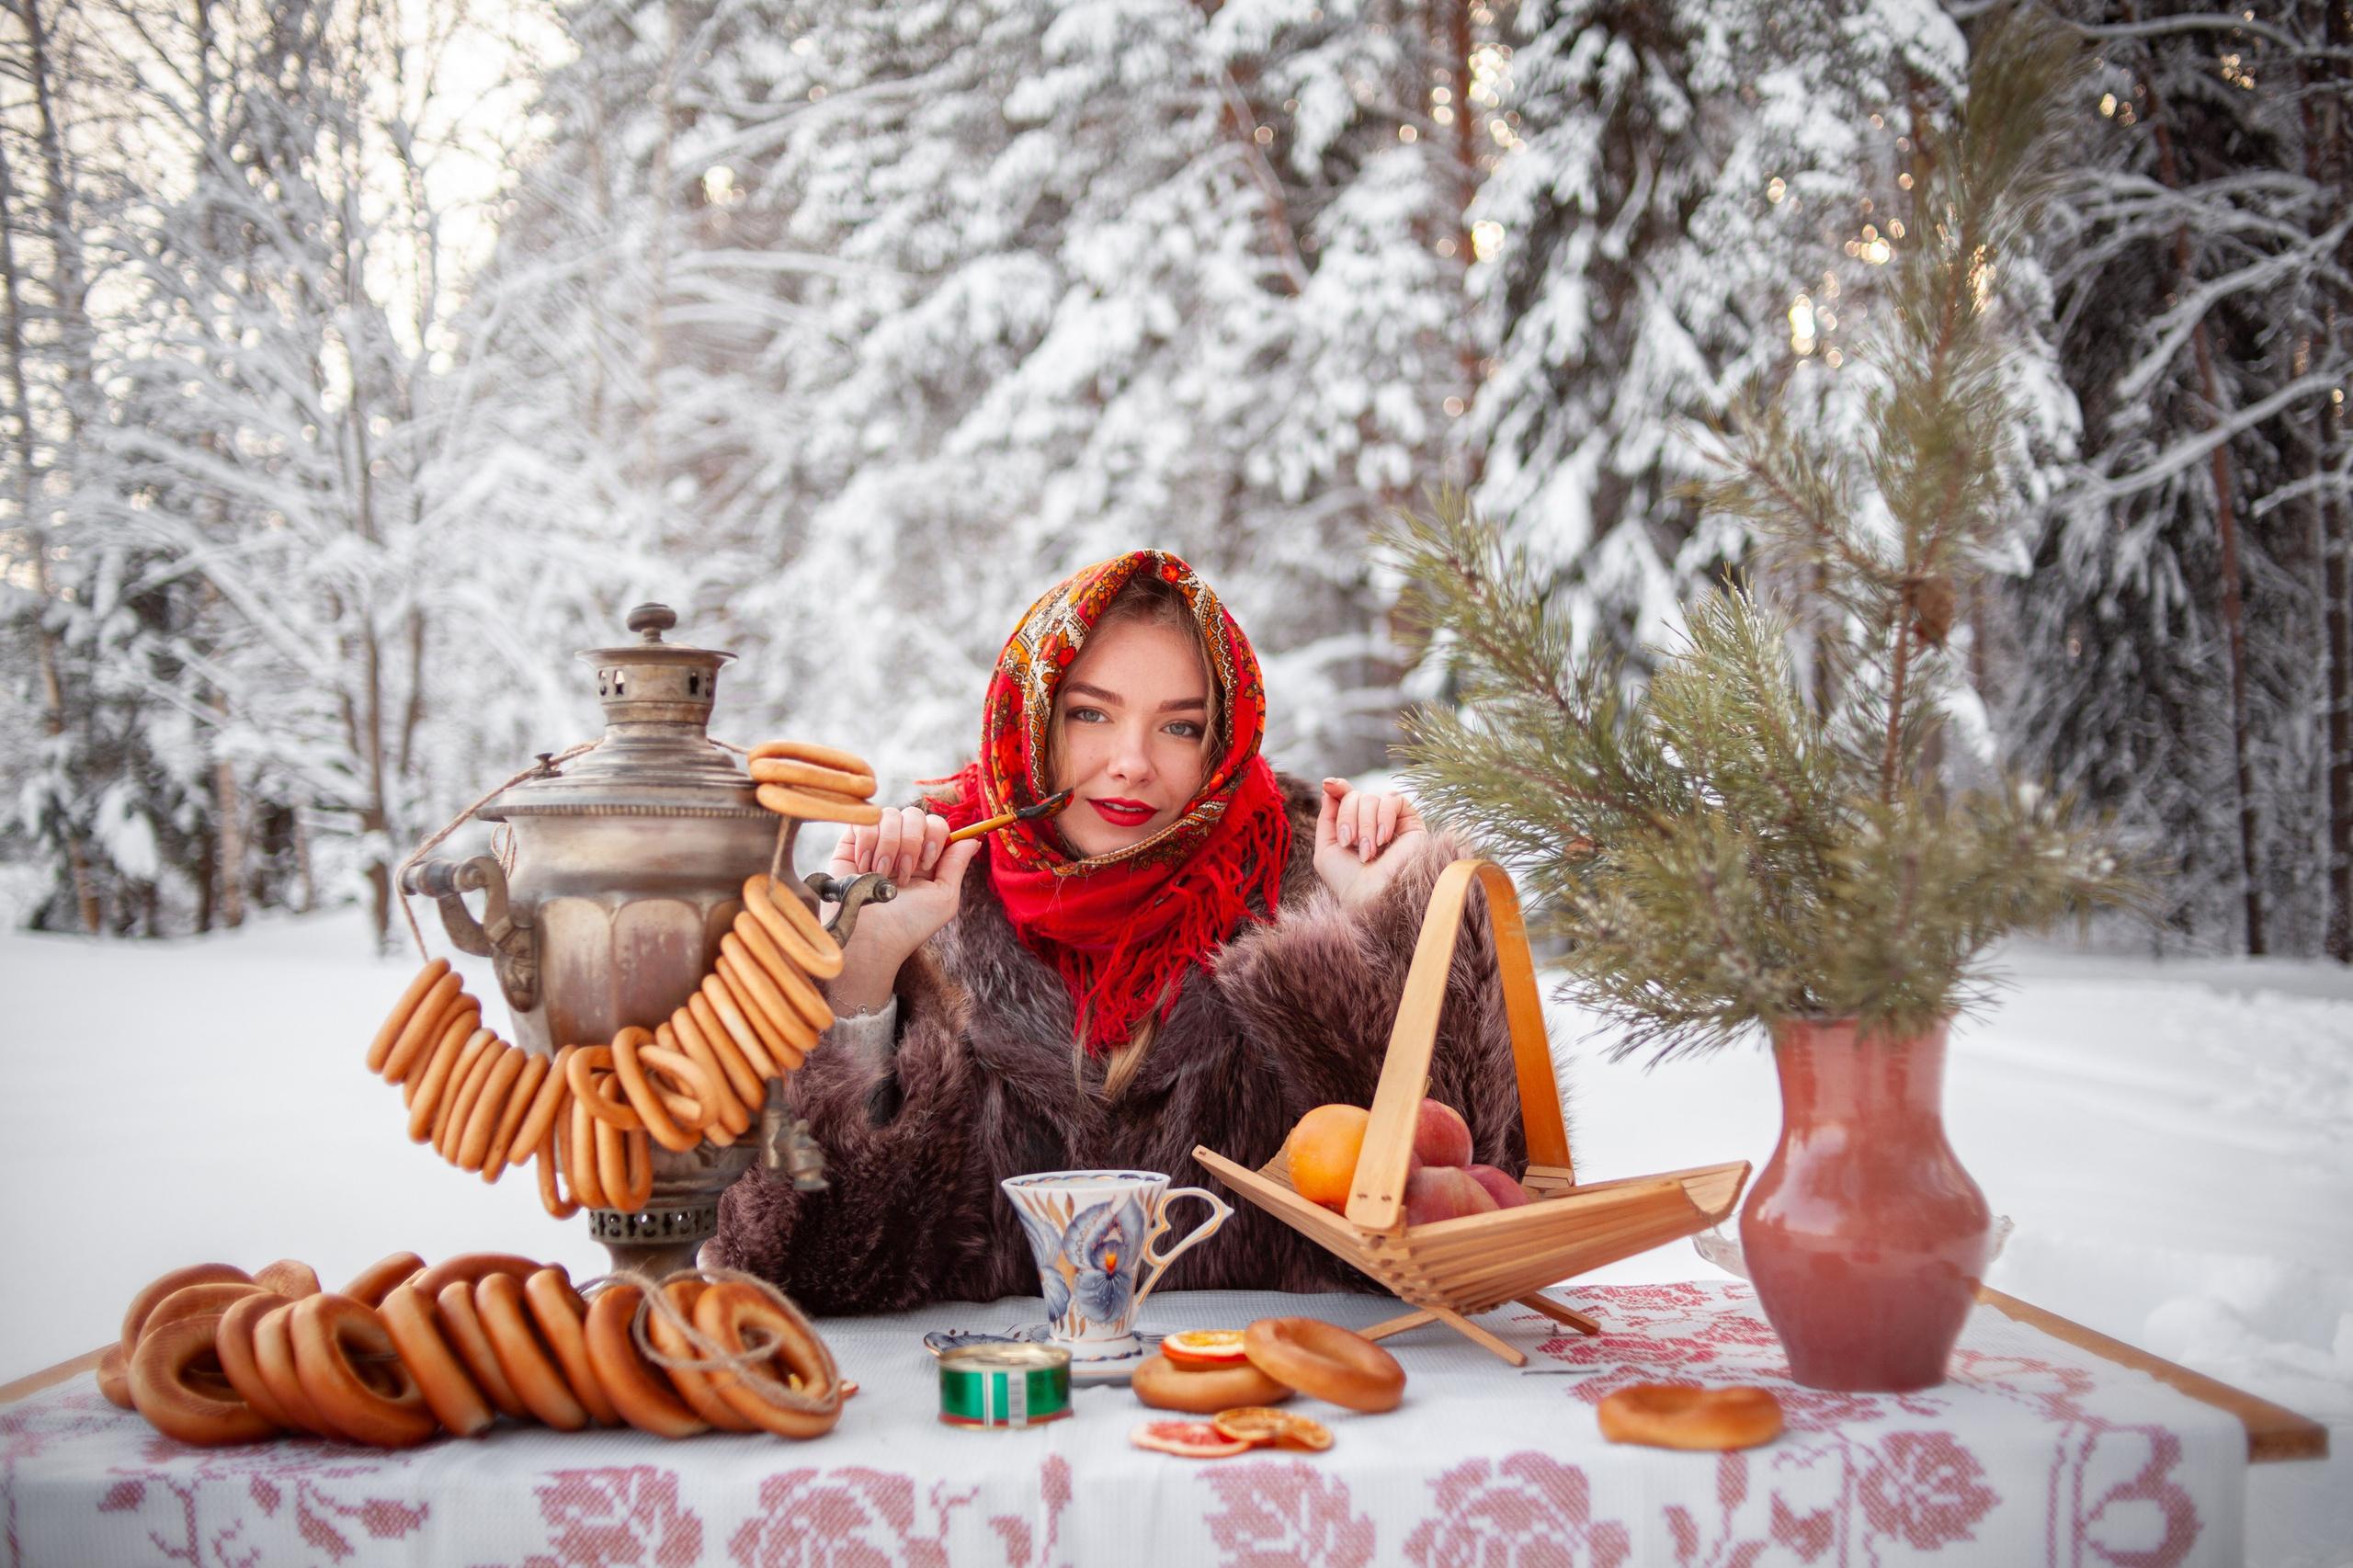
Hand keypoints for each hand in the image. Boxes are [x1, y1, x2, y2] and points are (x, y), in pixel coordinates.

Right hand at [823, 807, 980, 1014]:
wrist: (870, 936)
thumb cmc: (908, 924)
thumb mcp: (944, 897)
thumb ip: (956, 864)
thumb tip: (973, 839)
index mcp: (926, 858)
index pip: (937, 824)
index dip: (935, 836)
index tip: (927, 864)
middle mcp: (902, 847)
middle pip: (914, 815)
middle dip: (911, 843)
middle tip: (902, 874)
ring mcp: (876, 843)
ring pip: (889, 815)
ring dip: (889, 845)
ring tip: (882, 874)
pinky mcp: (850, 843)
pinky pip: (864, 820)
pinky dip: (867, 841)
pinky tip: (864, 866)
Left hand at [1313, 778, 1429, 909]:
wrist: (1374, 897)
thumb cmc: (1348, 881)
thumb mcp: (1327, 850)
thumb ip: (1326, 818)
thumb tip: (1329, 787)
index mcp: (1354, 827)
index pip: (1347, 796)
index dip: (1339, 787)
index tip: (1328, 784)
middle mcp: (1373, 822)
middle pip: (1355, 796)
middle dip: (1347, 818)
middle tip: (1348, 844)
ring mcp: (1392, 821)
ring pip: (1372, 798)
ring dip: (1365, 825)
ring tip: (1368, 852)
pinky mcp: (1411, 821)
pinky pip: (1394, 799)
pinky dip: (1384, 817)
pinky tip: (1383, 839)